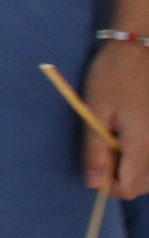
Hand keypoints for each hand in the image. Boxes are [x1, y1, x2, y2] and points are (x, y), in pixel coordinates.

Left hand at [84, 41, 148, 198]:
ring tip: (113, 145)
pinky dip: (141, 159)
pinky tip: (126, 140)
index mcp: (143, 143)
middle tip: (102, 155)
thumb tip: (93, 183)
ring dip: (131, 170)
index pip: (130, 188)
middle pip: (143, 185)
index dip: (109, 186)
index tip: (94, 169)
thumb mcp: (96, 110)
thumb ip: (95, 149)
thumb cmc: (113, 76)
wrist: (139, 50)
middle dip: (120, 180)